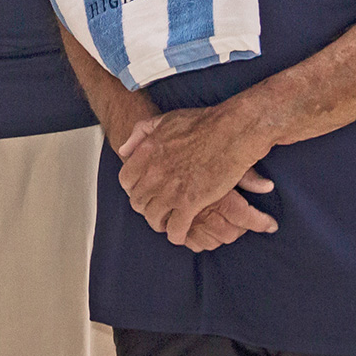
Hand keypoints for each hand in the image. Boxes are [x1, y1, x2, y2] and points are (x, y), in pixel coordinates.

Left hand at [116, 105, 273, 245]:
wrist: (231, 132)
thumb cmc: (202, 123)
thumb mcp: (163, 120)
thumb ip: (140, 133)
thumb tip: (124, 150)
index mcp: (146, 153)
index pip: (126, 180)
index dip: (133, 188)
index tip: (142, 191)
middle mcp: (154, 173)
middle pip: (138, 201)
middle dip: (145, 208)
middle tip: (155, 210)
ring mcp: (171, 190)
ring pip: (154, 217)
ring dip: (159, 223)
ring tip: (166, 225)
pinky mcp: (190, 203)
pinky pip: (176, 227)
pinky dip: (176, 234)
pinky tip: (179, 235)